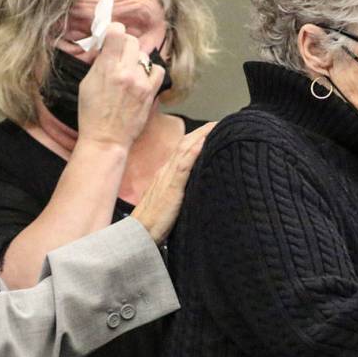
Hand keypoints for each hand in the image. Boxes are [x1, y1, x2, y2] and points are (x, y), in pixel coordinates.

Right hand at [77, 22, 164, 149]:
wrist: (106, 139)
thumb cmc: (91, 114)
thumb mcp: (86, 84)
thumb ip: (99, 63)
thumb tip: (107, 48)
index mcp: (106, 67)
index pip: (116, 32)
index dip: (114, 31)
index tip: (112, 36)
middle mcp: (126, 72)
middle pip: (132, 41)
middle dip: (125, 45)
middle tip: (119, 55)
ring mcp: (141, 82)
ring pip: (144, 55)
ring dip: (137, 60)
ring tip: (129, 71)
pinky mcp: (151, 92)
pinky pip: (158, 70)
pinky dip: (151, 71)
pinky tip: (143, 78)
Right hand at [132, 123, 215, 243]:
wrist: (138, 235)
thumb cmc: (152, 223)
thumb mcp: (168, 202)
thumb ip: (178, 191)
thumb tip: (195, 184)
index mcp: (165, 174)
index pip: (183, 150)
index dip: (197, 138)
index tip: (213, 129)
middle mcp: (165, 171)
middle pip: (185, 144)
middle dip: (202, 131)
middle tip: (219, 121)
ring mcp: (167, 178)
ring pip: (185, 150)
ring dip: (201, 136)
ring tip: (216, 125)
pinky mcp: (170, 188)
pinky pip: (183, 166)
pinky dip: (193, 152)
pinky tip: (203, 142)